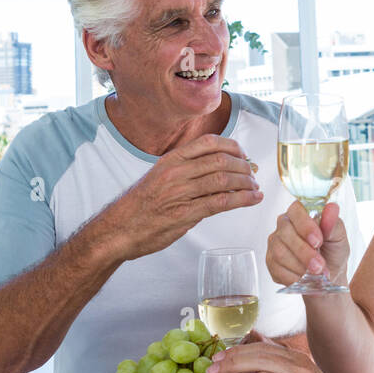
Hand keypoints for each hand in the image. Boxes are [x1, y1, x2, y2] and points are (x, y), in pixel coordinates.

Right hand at [99, 134, 262, 261]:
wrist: (118, 229)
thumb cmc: (140, 205)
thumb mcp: (159, 177)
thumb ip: (186, 171)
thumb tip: (218, 169)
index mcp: (170, 159)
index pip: (208, 142)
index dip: (232, 146)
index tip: (243, 154)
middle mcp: (175, 172)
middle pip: (220, 160)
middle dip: (243, 166)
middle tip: (253, 174)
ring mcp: (179, 193)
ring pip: (223, 180)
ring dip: (246, 183)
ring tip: (255, 188)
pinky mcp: (184, 214)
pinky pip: (220, 202)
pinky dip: (241, 199)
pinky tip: (252, 199)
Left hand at [206, 339, 359, 372]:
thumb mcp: (301, 370)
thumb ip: (277, 354)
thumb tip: (253, 335)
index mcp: (296, 359)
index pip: (261, 349)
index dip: (236, 352)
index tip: (217, 359)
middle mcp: (298, 371)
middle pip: (258, 361)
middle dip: (230, 365)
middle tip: (211, 372)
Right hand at [266, 199, 348, 285]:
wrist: (328, 278)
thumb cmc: (333, 253)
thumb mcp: (339, 238)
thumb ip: (333, 224)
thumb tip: (332, 208)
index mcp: (301, 213)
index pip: (296, 211)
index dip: (305, 226)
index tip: (318, 241)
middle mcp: (284, 225)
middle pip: (286, 234)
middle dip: (304, 253)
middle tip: (320, 266)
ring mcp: (275, 243)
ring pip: (280, 253)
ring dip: (300, 266)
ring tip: (315, 273)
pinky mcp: (271, 261)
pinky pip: (276, 269)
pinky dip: (293, 277)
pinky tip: (304, 278)